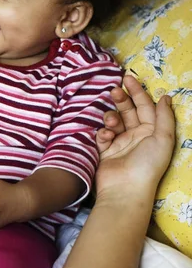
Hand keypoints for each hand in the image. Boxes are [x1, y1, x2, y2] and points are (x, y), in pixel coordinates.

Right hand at [95, 75, 174, 200]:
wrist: (125, 189)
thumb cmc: (147, 164)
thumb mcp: (163, 138)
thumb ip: (164, 116)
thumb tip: (165, 97)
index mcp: (152, 132)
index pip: (145, 107)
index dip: (137, 91)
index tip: (127, 78)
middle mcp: (137, 135)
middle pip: (128, 111)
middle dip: (121, 99)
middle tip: (114, 90)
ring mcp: (120, 142)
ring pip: (113, 120)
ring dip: (111, 117)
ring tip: (111, 121)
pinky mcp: (105, 150)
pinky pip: (102, 135)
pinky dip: (103, 133)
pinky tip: (106, 136)